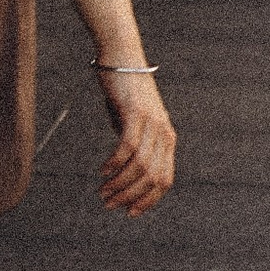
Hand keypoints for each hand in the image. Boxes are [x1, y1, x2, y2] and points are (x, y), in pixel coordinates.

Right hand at [93, 61, 174, 215]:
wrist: (122, 57)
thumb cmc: (125, 91)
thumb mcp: (133, 123)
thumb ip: (134, 144)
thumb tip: (124, 167)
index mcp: (167, 139)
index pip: (164, 181)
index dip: (148, 201)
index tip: (129, 213)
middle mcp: (164, 133)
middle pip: (152, 178)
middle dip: (130, 196)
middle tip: (108, 203)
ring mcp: (152, 123)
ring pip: (139, 166)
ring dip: (119, 184)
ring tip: (102, 191)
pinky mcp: (136, 113)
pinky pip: (127, 146)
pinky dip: (114, 163)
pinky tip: (102, 170)